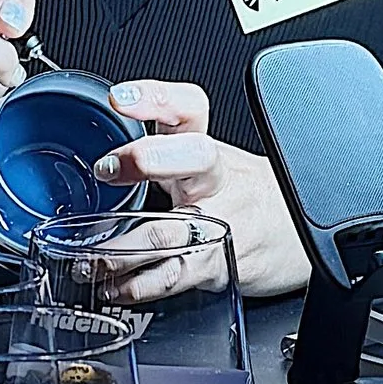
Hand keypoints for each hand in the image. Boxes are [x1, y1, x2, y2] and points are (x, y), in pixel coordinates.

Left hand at [94, 80, 312, 297]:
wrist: (291, 236)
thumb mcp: (207, 164)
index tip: (120, 98)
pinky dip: (138, 285)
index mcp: (206, 149)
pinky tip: (115, 286)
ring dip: (123, 245)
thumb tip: (97, 153)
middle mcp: (214, 180)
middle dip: (147, 159)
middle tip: (107, 168)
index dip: (156, 97)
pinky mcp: (216, 264)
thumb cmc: (241, 196)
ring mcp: (218, 223)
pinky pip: (174, 275)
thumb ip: (162, 154)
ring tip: (91, 253)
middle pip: (193, 157)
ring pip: (171, 228)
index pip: (188, 108)